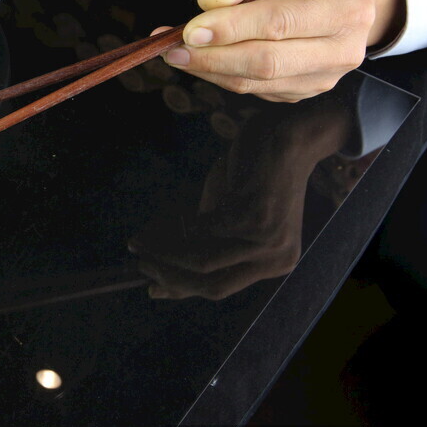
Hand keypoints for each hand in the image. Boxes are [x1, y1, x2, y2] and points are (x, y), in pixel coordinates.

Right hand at [128, 97, 350, 299]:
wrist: (288, 137)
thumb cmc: (255, 174)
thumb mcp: (230, 214)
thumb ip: (208, 240)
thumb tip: (164, 263)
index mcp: (275, 263)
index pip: (220, 288)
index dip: (181, 289)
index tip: (151, 287)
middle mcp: (275, 258)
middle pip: (212, 285)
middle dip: (170, 277)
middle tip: (141, 263)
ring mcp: (266, 239)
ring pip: (202, 260)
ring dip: (164, 254)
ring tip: (139, 243)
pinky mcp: (252, 216)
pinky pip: (202, 230)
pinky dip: (174, 226)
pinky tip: (157, 220)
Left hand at [154, 0, 404, 101]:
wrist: (344, 2)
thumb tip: (210, 0)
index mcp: (346, 7)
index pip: (280, 23)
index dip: (232, 28)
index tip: (191, 29)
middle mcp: (341, 50)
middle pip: (266, 61)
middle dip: (212, 56)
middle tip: (172, 47)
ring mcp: (322, 78)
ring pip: (255, 81)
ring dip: (209, 69)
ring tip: (175, 52)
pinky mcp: (301, 92)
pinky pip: (253, 89)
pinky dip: (220, 74)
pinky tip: (200, 59)